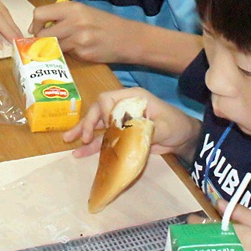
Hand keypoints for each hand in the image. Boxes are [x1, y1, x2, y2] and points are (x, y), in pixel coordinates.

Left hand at [29, 2, 129, 64]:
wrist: (128, 38)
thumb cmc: (104, 23)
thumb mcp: (83, 11)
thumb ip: (62, 15)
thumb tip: (38, 24)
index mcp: (72, 8)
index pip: (40, 13)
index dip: (35, 24)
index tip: (37, 30)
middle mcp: (74, 22)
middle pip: (42, 34)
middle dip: (41, 40)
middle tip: (47, 41)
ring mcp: (78, 40)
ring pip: (52, 47)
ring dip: (54, 47)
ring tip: (66, 44)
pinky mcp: (83, 54)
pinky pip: (65, 55)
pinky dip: (68, 54)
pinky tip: (79, 50)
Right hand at [63, 87, 201, 160]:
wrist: (182, 137)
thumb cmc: (175, 125)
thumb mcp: (164, 126)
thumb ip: (146, 128)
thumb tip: (129, 132)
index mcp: (132, 97)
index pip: (108, 99)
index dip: (103, 112)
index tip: (105, 126)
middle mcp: (123, 106)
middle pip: (98, 110)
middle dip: (88, 122)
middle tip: (83, 137)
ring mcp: (120, 120)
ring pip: (97, 124)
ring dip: (84, 131)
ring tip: (68, 140)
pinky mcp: (121, 134)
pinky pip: (103, 138)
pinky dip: (92, 145)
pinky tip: (79, 153)